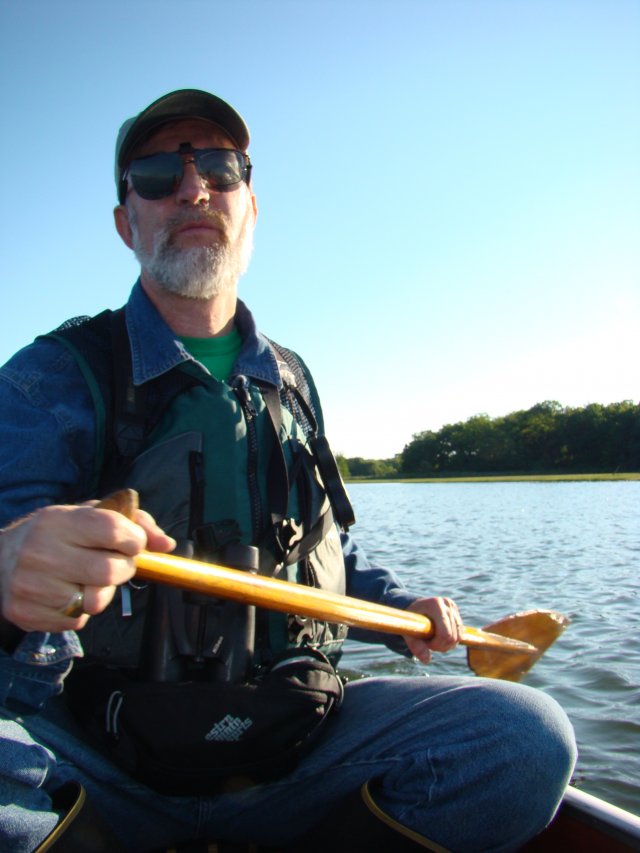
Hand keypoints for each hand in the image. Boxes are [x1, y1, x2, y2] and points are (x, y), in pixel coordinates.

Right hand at [0, 502, 174, 632]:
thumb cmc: (56, 535)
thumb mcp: (88, 516)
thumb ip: (133, 522)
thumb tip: (167, 544)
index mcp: (58, 521)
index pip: (111, 529)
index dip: (133, 539)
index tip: (132, 543)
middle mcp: (42, 552)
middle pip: (109, 571)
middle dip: (124, 569)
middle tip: (116, 563)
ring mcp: (32, 586)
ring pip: (95, 602)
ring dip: (102, 592)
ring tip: (89, 579)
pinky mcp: (28, 614)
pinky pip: (78, 621)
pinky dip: (82, 610)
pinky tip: (68, 593)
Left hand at [403, 596, 463, 663]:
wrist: (413, 607)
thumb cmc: (409, 619)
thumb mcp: (408, 631)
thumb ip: (416, 645)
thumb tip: (427, 660)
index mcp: (435, 605)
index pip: (445, 634)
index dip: (436, 644)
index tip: (425, 643)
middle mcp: (447, 604)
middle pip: (453, 637)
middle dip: (440, 646)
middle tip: (427, 642)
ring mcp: (453, 607)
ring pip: (458, 637)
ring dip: (446, 644)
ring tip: (433, 639)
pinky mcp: (457, 612)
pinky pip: (460, 634)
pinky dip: (450, 640)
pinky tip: (439, 636)